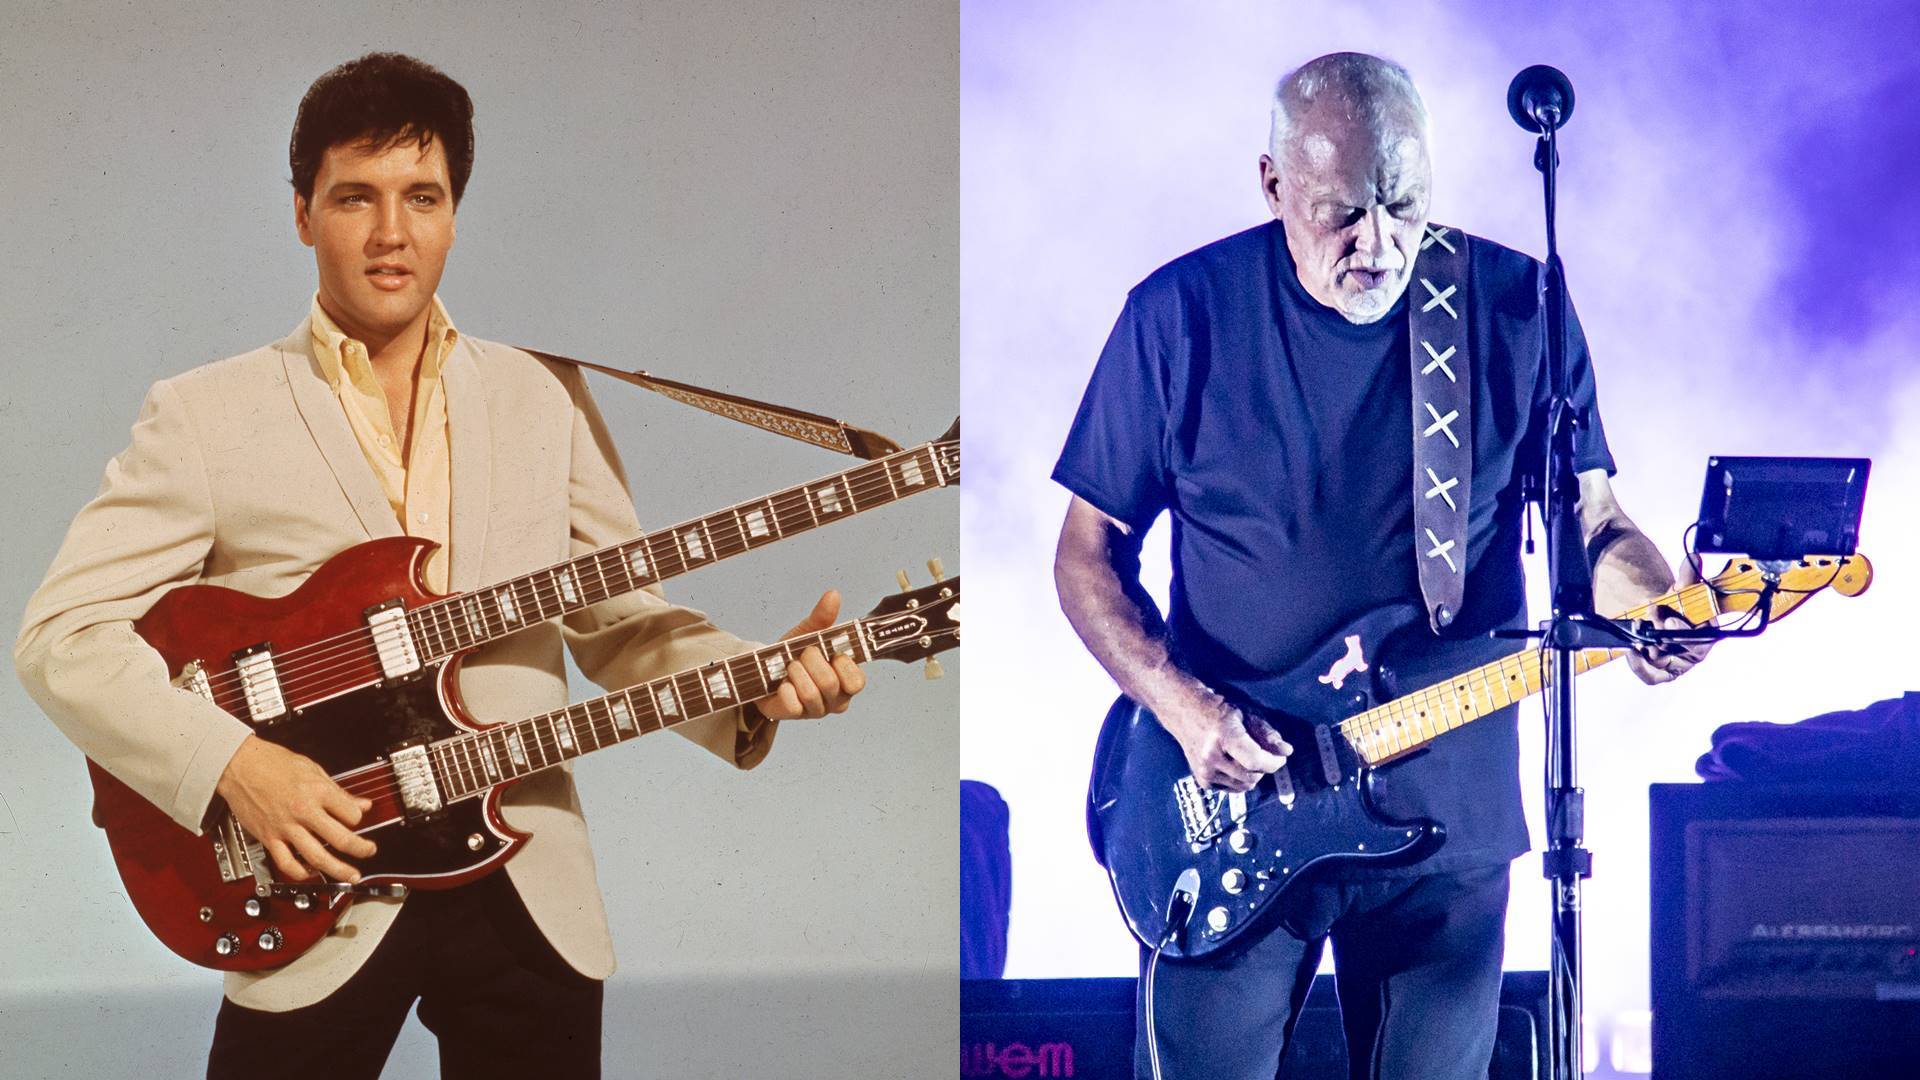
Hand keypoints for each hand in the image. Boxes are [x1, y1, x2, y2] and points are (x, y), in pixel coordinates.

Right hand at [215, 735, 376, 882]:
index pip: (352, 815)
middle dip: (361, 849)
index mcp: (318, 792)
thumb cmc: (272, 762)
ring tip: (350, 875)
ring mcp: (286, 827)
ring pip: (317, 857)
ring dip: (338, 870)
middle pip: (341, 839)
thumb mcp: (313, 769)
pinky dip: (301, 872)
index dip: (358, 819)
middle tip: (369, 852)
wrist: (239, 765)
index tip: (357, 820)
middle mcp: (304, 811)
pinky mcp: (268, 837)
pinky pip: (286, 863)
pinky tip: (311, 872)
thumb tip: (362, 804)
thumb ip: (338, 791)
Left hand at [751, 589, 867, 719]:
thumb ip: (822, 617)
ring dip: (796, 673)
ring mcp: (816, 710)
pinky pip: (793, 704)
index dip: (843, 664)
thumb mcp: (808, 633)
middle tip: (802, 654)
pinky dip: (784, 689)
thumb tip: (833, 595)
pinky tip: (781, 684)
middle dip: (811, 661)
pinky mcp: (794, 715)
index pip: (857, 681)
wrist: (762, 670)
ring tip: (789, 667)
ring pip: (811, 694)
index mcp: (846, 679)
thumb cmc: (793, 653)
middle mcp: (836, 699)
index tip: (830, 652)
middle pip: (830, 683)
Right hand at [1156, 686, 1290, 792]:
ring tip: (1247, 757)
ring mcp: (1203, 770)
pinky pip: (1232, 789)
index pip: (1254, 761)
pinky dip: (1239, 780)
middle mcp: (1210, 756)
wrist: (1184, 711)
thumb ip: (1267, 733)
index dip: (1273, 763)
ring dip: (1252, 774)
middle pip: (1251, 776)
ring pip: (1243, 786)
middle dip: (1264, 768)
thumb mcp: (1246, 714)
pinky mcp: (1202, 780)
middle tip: (1263, 754)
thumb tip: (1286, 752)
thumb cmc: (1218, 709)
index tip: (1281, 758)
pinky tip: (1235, 764)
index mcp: (1223, 735)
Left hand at [1625, 559, 1712, 684]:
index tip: (1669, 618)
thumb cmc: (1674, 606)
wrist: (1656, 617)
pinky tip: (1631, 650)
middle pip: (1682, 650)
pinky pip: (1651, 675)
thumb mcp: (1680, 589)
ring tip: (1637, 632)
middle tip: (1649, 619)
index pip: (1704, 638)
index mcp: (1708, 633)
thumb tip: (1694, 556)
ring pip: (1664, 662)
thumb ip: (1688, 575)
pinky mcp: (1661, 672)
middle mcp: (1695, 652)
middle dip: (1663, 634)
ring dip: (1648, 647)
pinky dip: (1639, 665)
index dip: (1685, 629)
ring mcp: (1678, 664)